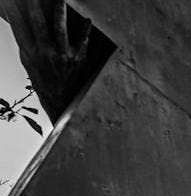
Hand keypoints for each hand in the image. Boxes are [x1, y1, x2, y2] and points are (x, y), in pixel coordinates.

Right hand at [4, 0, 92, 120]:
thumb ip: (26, 42)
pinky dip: (86, 29)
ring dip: (59, 10)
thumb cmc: (45, 80)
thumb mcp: (29, 63)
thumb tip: (20, 21)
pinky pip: (83, 40)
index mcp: (30, 53)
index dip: (14, 11)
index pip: (19, 27)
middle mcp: (45, 53)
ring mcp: (63, 55)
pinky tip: (86, 18)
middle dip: (34, 4)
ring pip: (60, 27)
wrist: (63, 102)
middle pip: (37, 23)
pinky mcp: (79, 58)